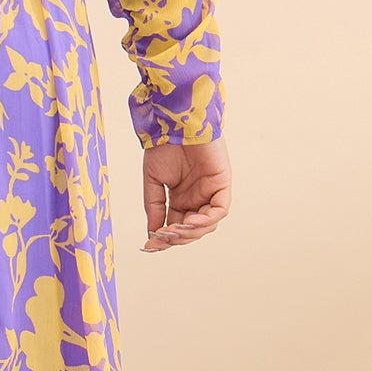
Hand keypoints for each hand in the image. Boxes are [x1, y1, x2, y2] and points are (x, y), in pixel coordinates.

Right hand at [140, 135, 229, 250]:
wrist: (173, 123)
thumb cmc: (164, 146)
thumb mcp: (154, 181)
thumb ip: (155, 207)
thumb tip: (153, 234)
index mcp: (181, 198)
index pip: (176, 226)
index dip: (164, 239)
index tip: (149, 247)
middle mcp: (197, 198)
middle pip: (192, 230)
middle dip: (176, 238)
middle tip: (160, 238)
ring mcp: (211, 192)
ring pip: (207, 225)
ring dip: (190, 232)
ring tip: (172, 231)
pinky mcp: (222, 184)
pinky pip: (219, 211)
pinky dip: (205, 220)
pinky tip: (188, 222)